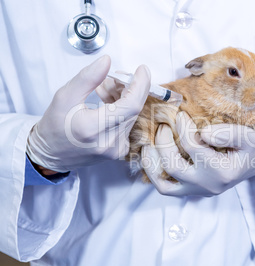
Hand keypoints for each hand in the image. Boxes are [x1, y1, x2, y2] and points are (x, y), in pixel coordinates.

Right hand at [26, 56, 150, 171]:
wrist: (51, 153)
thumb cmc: (55, 125)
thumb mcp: (65, 96)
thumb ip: (88, 78)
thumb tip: (107, 62)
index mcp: (94, 129)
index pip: (131, 105)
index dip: (140, 85)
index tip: (142, 70)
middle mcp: (109, 143)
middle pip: (133, 109)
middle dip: (127, 88)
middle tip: (113, 78)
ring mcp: (116, 150)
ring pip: (131, 116)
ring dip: (123, 99)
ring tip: (103, 91)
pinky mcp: (119, 151)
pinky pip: (128, 124)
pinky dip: (122, 110)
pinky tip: (107, 104)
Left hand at [141, 112, 254, 195]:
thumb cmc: (254, 148)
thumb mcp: (250, 136)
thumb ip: (230, 133)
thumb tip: (202, 133)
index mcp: (221, 171)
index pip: (192, 147)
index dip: (182, 127)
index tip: (180, 115)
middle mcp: (207, 185)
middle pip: (173, 166)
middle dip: (163, 143)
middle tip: (163, 126)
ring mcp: (198, 191)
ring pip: (164, 185)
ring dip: (152, 165)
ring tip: (147, 146)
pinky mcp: (193, 191)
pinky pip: (167, 188)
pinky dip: (156, 174)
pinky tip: (154, 157)